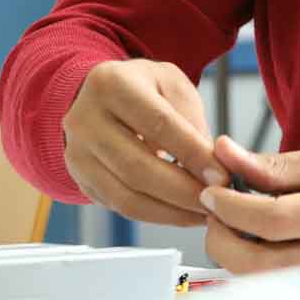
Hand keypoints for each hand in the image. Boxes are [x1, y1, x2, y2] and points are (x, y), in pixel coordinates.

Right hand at [61, 60, 224, 225]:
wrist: (101, 96)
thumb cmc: (143, 90)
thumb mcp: (173, 86)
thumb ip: (192, 122)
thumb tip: (213, 168)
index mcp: (111, 84)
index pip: (158, 124)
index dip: (193, 154)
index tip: (221, 175)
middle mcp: (85, 120)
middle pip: (138, 168)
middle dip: (183, 191)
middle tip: (215, 200)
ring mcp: (77, 153)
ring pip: (127, 196)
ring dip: (171, 211)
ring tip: (203, 212)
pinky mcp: (80, 179)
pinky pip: (120, 207)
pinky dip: (155, 215)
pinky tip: (181, 213)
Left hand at [196, 137, 299, 273]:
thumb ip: (275, 165)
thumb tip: (224, 156)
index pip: (268, 220)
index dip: (228, 208)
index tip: (210, 193)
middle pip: (257, 264)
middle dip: (222, 239)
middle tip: (215, 215)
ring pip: (265, 284)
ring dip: (237, 257)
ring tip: (238, 228)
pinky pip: (284, 293)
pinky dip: (261, 273)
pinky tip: (262, 249)